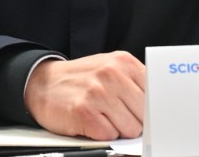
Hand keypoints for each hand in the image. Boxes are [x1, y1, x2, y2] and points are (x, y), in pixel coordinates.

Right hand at [24, 51, 146, 139]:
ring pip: (130, 128)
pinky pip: (109, 136)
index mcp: (123, 62)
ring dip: (117, 129)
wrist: (42, 83)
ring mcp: (98, 92)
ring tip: (102, 117)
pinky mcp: (84, 112)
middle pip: (144, 115)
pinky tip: (91, 122)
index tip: (151, 116)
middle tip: (117, 115)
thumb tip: (156, 111)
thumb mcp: (109, 69)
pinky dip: (102, 135)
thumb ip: (133, 83)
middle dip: (133, 121)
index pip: (155, 93)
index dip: (152, 109)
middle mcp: (112, 74)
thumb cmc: (81, 80)